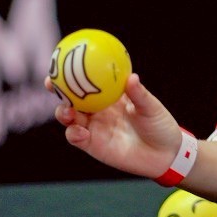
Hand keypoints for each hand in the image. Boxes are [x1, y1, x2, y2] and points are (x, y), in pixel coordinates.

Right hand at [45, 73, 183, 178]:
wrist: (164, 154)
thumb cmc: (159, 125)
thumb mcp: (151, 108)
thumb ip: (139, 95)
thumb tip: (132, 77)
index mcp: (110, 96)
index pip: (87, 82)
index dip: (72, 73)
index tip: (60, 63)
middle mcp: (98, 111)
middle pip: (71, 99)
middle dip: (58, 91)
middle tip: (52, 84)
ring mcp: (94, 128)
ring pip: (70, 119)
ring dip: (64, 113)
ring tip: (68, 111)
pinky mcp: (93, 146)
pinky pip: (77, 139)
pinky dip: (74, 134)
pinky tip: (79, 131)